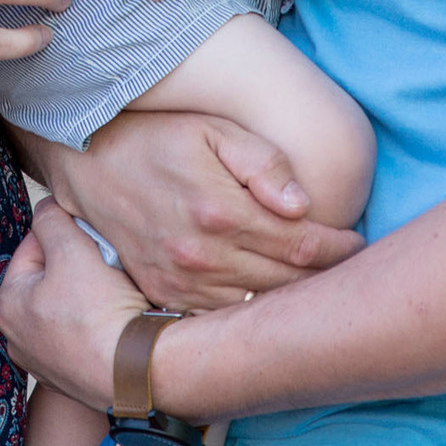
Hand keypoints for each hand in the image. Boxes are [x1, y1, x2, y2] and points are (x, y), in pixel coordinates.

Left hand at [0, 198, 147, 412]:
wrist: (138, 370)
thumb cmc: (98, 312)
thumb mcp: (71, 249)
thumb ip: (52, 220)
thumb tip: (46, 208)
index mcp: (8, 306)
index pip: (32, 248)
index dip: (63, 233)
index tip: (88, 234)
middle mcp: (19, 339)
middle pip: (51, 278)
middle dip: (77, 264)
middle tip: (104, 261)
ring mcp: (47, 362)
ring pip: (69, 306)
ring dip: (90, 292)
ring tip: (114, 288)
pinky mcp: (75, 377)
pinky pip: (85, 334)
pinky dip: (99, 322)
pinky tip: (118, 317)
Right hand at [35, 110, 362, 307]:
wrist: (86, 159)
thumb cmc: (157, 136)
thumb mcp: (213, 128)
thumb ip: (262, 162)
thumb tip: (300, 204)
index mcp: (221, 211)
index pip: (304, 245)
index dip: (340, 248)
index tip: (358, 243)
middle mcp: (202, 255)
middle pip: (288, 282)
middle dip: (326, 277)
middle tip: (350, 267)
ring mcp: (181, 280)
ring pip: (258, 306)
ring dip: (292, 299)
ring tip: (317, 283)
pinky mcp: (163, 294)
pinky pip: (221, 316)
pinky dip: (250, 311)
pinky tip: (268, 296)